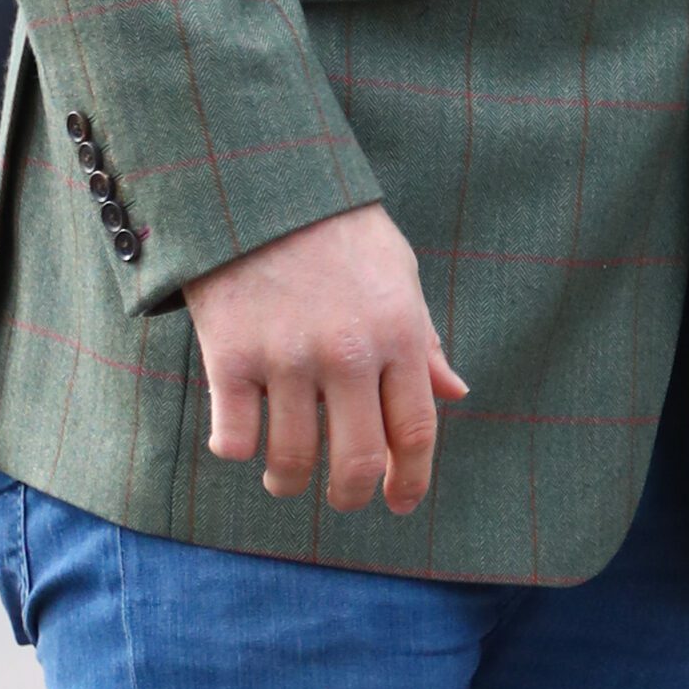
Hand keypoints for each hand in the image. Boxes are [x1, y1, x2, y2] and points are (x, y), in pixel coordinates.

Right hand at [185, 203, 466, 514]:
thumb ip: (424, 340)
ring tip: (285, 474)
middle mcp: (348, 351)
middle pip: (357, 461)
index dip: (411, 480)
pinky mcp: (231, 357)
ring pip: (291, 461)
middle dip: (352, 495)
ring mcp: (288, 357)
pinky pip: (234, 439)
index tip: (400, 502)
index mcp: (398, 332)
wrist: (262, 185)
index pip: (416, 430)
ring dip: (288, 481)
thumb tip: (457, 393)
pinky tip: (241, 436)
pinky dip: (236, 449)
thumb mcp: (398, 274)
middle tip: (343, 497)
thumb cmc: (339, 232)